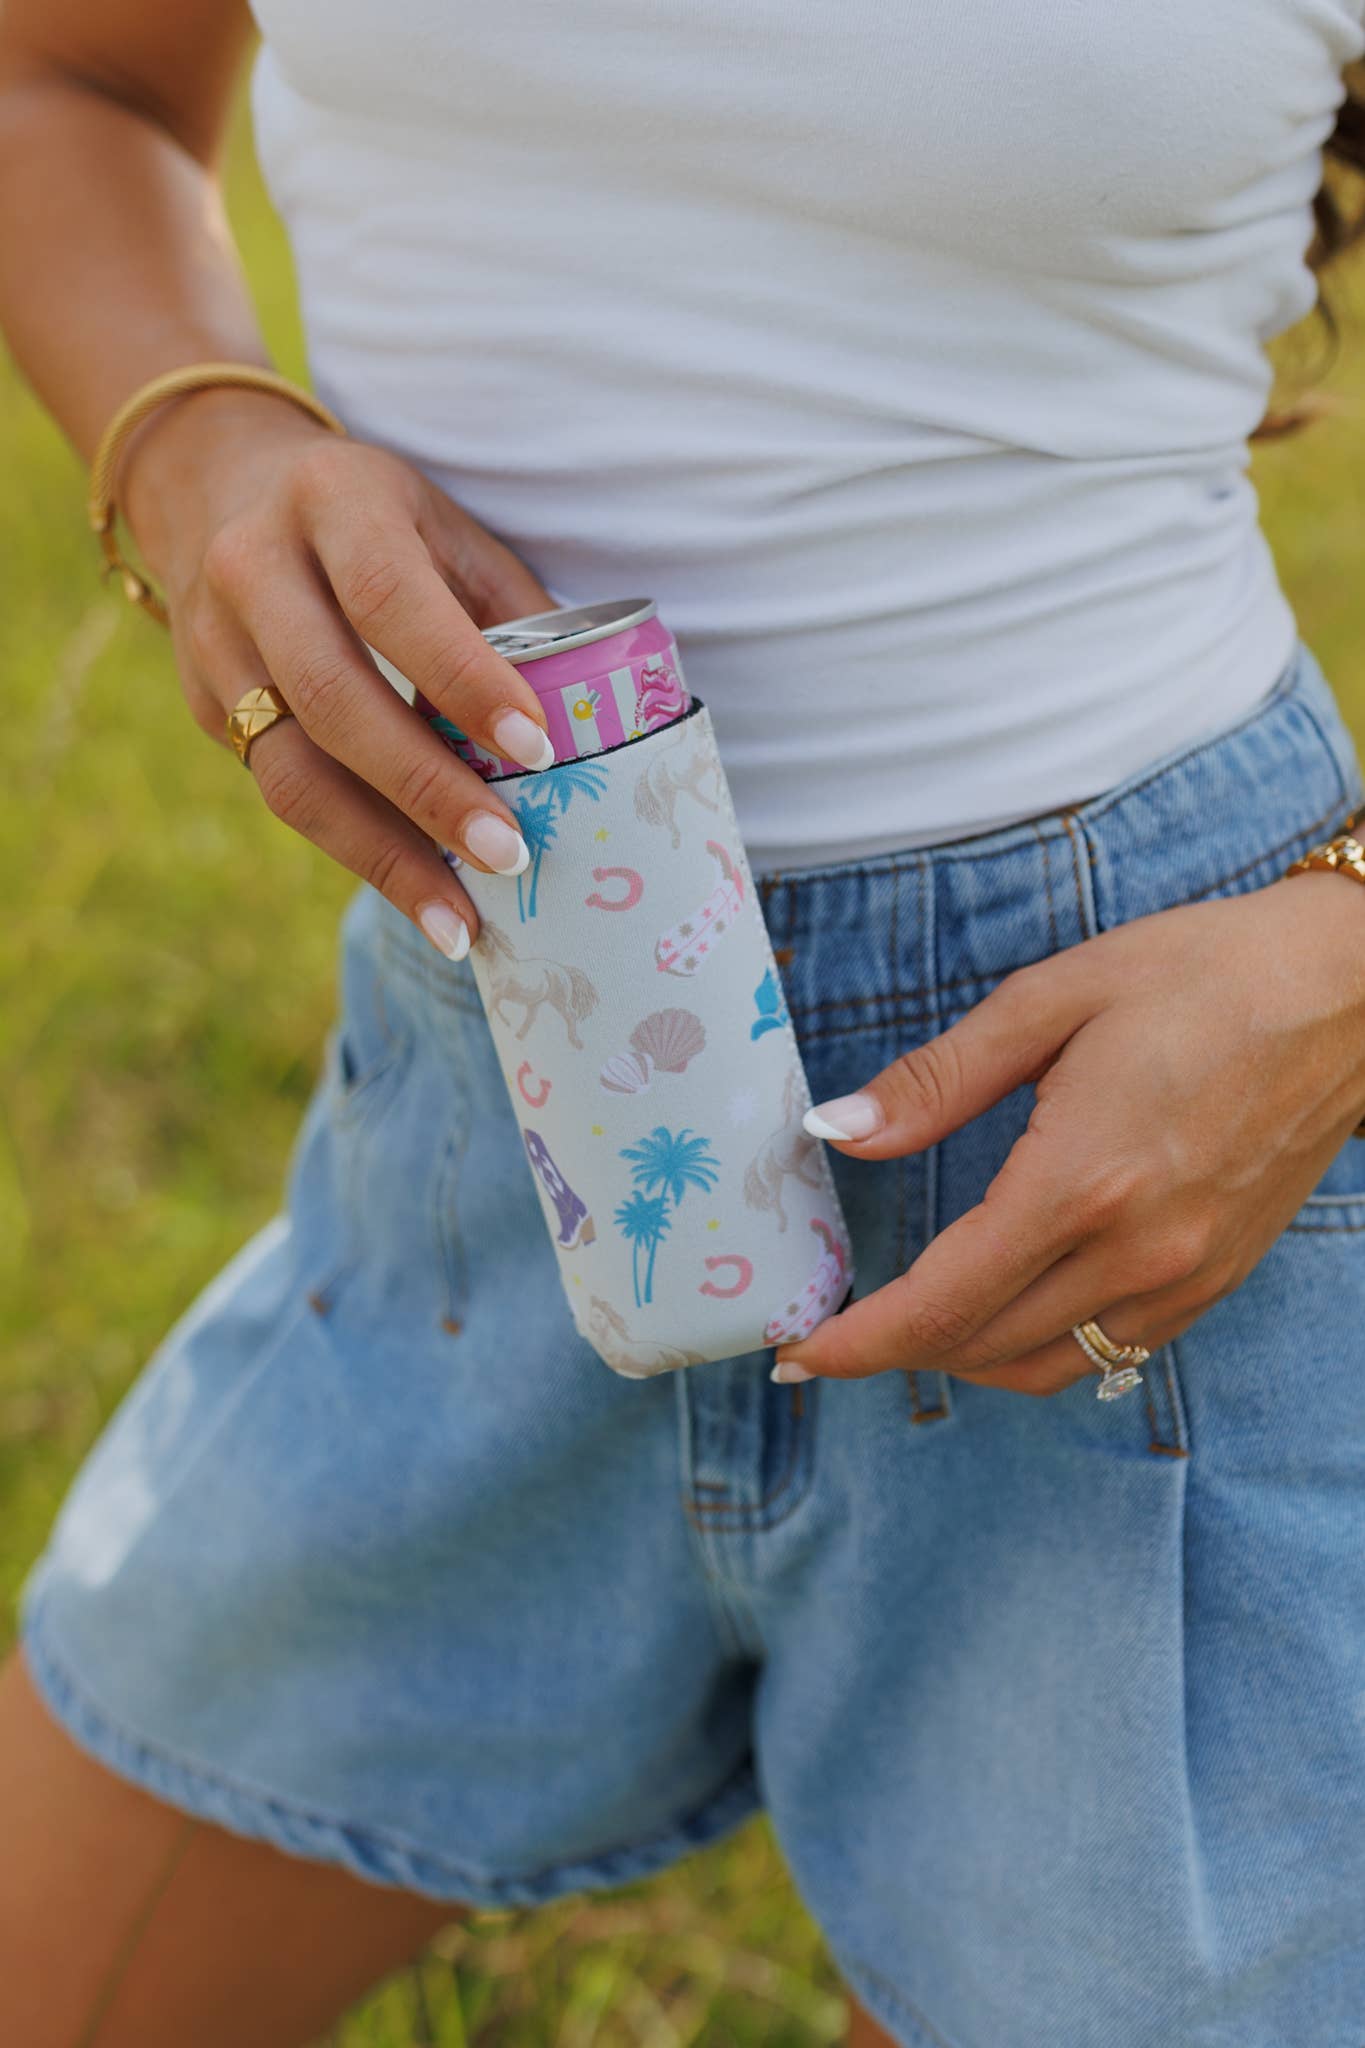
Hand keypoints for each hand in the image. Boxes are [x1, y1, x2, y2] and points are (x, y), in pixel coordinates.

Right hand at [122, 385, 559, 961]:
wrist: (219, 488)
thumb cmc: (372, 520)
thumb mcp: (444, 528)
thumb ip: (508, 612)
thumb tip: (595, 724)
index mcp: (332, 499)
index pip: (390, 596)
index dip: (462, 677)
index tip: (538, 750)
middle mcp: (254, 567)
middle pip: (333, 698)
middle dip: (427, 789)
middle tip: (509, 855)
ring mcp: (214, 643)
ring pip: (291, 772)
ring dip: (383, 856)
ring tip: (458, 922)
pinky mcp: (206, 708)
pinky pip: (283, 793)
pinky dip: (358, 850)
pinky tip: (418, 892)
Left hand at [776, 874, 1364, 1392]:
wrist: (1348, 991)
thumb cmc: (1200, 975)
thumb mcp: (1050, 1000)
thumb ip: (936, 1080)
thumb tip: (837, 1129)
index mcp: (1083, 1182)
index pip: (942, 1304)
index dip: (859, 1342)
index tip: (798, 1352)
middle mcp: (1138, 1252)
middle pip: (980, 1347)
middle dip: (893, 1350)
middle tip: (833, 1330)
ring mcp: (1185, 1278)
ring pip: (1043, 1368)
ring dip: (960, 1359)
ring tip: (905, 1326)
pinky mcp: (1215, 1280)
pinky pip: (1106, 1353)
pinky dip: (1036, 1348)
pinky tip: (1000, 1306)